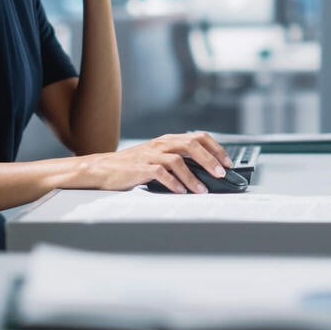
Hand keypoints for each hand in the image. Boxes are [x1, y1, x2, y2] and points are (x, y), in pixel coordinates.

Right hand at [71, 131, 232, 193]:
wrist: (103, 168)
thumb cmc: (132, 165)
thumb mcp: (158, 157)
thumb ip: (178, 160)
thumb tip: (205, 173)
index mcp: (168, 140)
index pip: (198, 137)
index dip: (216, 149)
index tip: (227, 163)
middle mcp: (162, 144)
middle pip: (192, 145)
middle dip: (210, 160)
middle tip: (221, 174)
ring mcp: (151, 155)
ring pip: (178, 161)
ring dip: (194, 177)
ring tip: (202, 190)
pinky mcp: (141, 168)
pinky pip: (161, 173)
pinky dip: (174, 183)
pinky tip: (181, 192)